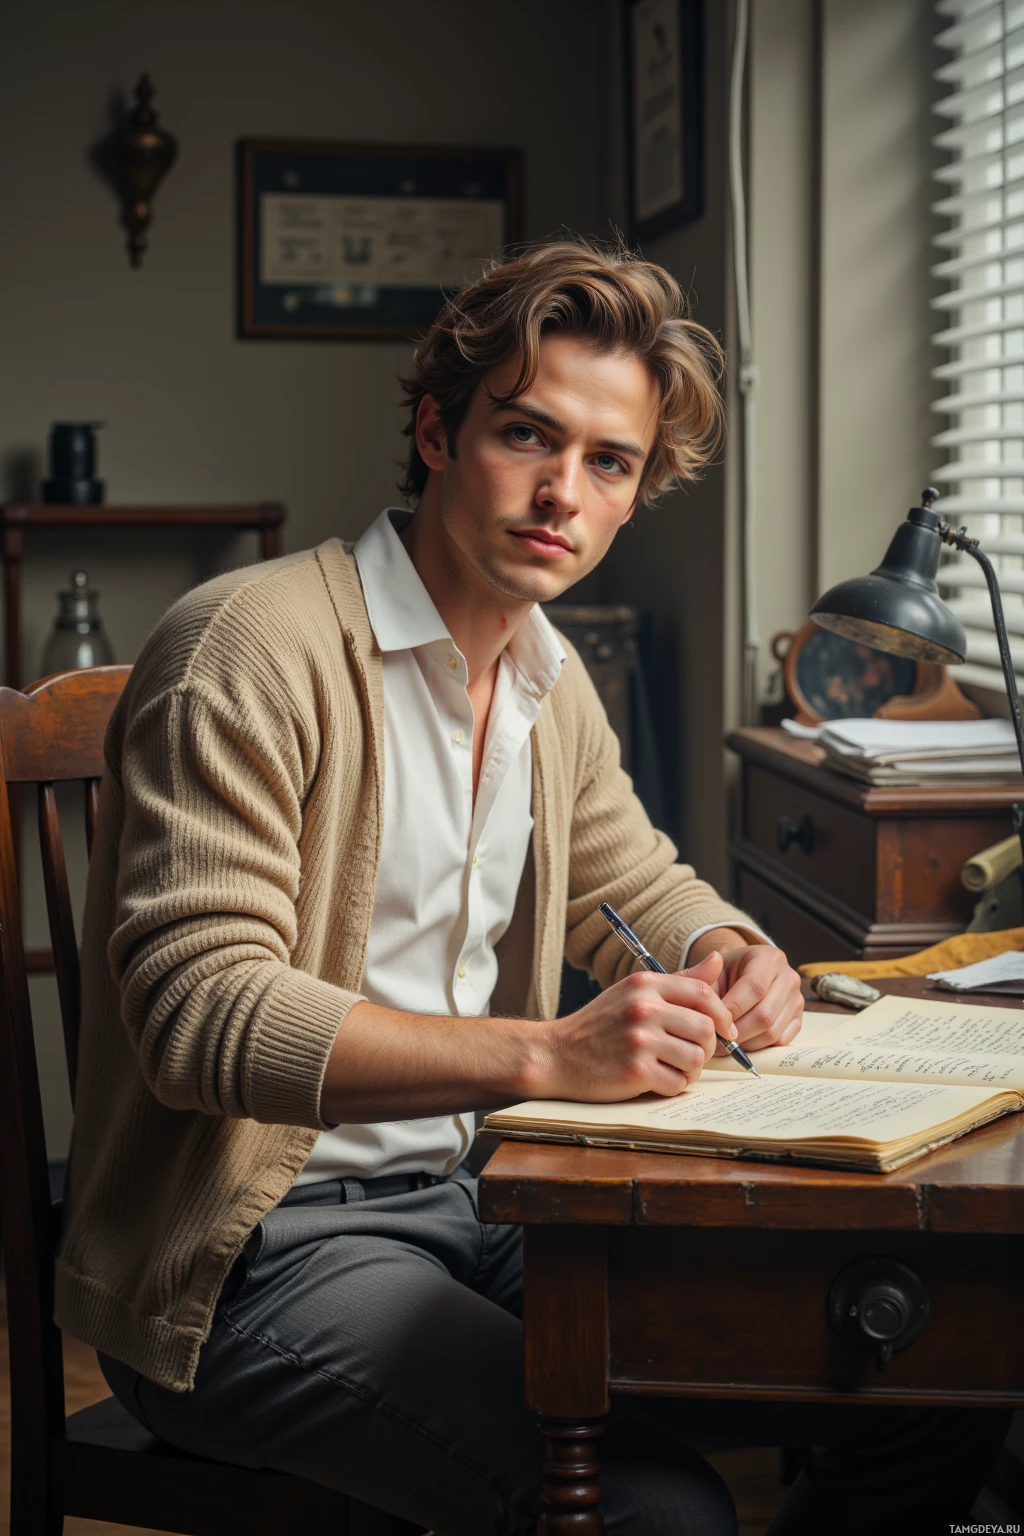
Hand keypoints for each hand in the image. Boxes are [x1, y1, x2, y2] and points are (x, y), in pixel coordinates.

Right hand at [545, 954, 737, 1101]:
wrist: (556, 1054)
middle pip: (706, 1028)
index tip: (724, 1031)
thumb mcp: (634, 992)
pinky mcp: (635, 1071)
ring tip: (674, 1068)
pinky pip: (676, 1083)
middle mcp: (643, 1008)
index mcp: (645, 984)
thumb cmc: (599, 1025)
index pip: (703, 993)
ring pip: (696, 1058)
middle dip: (708, 1047)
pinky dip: (672, 1086)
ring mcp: (639, 1040)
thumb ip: (678, 980)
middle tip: (693, 1054)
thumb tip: (717, 960)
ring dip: (691, 1069)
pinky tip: (656, 1080)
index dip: (722, 1015)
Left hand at [711, 944, 803, 1052]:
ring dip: (745, 1043)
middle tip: (715, 1041)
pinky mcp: (798, 1019)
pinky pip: (780, 1042)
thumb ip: (702, 978)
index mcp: (769, 957)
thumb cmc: (723, 974)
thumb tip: (708, 987)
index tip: (713, 1023)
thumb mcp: (710, 972)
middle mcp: (788, 977)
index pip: (755, 987)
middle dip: (736, 1032)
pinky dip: (759, 1047)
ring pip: (772, 1032)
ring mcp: (797, 1000)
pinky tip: (741, 1042)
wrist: (740, 977)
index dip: (733, 1010)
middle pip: (764, 1015)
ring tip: (725, 1043)